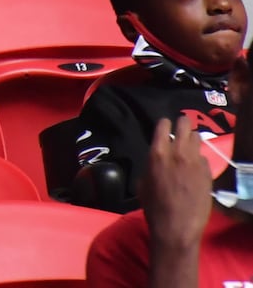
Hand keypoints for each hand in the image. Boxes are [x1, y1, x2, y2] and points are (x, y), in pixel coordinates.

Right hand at [143, 115, 214, 247]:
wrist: (177, 227)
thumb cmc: (154, 207)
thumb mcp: (144, 182)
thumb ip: (152, 164)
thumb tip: (159, 158)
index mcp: (158, 154)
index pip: (163, 125)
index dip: (164, 124)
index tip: (165, 126)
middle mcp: (178, 153)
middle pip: (185, 125)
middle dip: (182, 124)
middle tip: (180, 129)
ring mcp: (196, 163)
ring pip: (198, 138)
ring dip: (192, 139)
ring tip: (189, 146)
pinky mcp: (208, 173)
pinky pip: (204, 158)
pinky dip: (199, 159)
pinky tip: (194, 168)